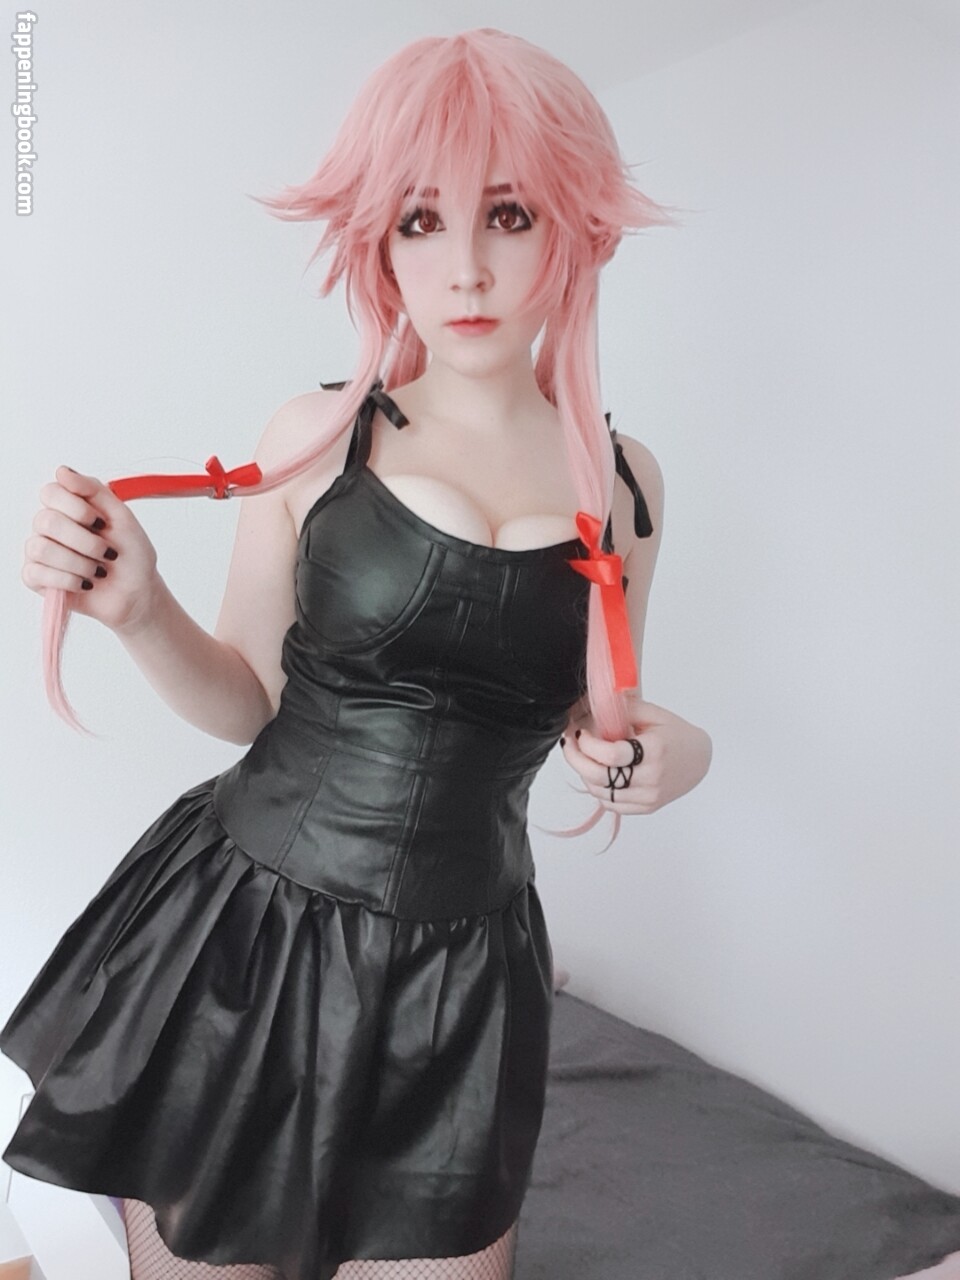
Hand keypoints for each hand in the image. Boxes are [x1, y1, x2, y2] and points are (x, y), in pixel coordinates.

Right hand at [23, 466, 161, 632]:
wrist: (137, 592)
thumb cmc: (131, 555)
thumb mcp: (121, 516)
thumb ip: (93, 489)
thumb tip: (62, 471)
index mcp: (68, 507)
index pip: (51, 492)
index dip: (76, 508)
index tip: (101, 522)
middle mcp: (49, 526)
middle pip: (45, 521)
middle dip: (84, 541)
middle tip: (107, 552)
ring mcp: (40, 551)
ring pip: (41, 548)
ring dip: (79, 563)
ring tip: (98, 571)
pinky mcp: (35, 578)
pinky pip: (36, 573)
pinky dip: (69, 580)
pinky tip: (86, 583)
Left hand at [560, 699, 711, 814]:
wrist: (699, 759)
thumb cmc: (675, 734)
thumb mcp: (653, 714)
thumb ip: (623, 710)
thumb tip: (590, 711)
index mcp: (654, 751)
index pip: (611, 755)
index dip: (588, 745)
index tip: (580, 733)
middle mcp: (651, 778)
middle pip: (600, 777)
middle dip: (576, 760)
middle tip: (569, 745)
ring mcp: (649, 796)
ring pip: (601, 793)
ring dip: (584, 774)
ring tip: (582, 757)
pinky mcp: (646, 807)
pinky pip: (611, 804)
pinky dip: (598, 789)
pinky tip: (596, 774)